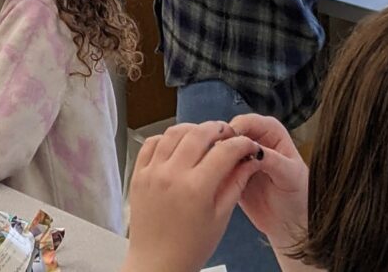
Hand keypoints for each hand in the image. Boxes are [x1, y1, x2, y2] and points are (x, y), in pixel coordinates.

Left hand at [122, 122, 264, 271]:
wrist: (157, 263)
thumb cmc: (191, 247)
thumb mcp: (220, 218)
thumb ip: (235, 184)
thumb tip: (249, 160)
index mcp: (196, 188)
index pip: (224, 152)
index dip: (240, 144)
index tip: (247, 144)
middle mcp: (172, 174)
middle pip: (198, 134)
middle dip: (217, 129)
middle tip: (227, 133)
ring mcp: (152, 172)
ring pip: (173, 133)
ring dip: (192, 129)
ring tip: (203, 134)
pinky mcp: (138, 174)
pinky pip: (151, 143)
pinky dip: (166, 137)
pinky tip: (177, 143)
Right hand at [229, 114, 309, 253]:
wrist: (289, 224)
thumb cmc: (297, 197)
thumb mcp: (290, 175)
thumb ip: (272, 159)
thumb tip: (252, 149)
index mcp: (270, 131)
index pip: (248, 121)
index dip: (237, 130)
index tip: (229, 144)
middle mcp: (253, 139)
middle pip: (229, 132)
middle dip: (223, 143)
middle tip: (219, 160)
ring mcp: (239, 156)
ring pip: (219, 147)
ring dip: (216, 158)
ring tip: (219, 173)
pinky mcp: (229, 171)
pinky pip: (216, 166)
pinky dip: (214, 171)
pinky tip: (217, 182)